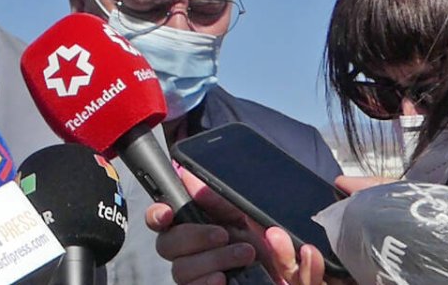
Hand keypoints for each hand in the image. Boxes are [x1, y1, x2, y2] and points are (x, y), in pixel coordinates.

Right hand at [145, 168, 352, 284]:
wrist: (291, 276)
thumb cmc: (268, 246)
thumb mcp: (246, 215)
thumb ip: (217, 198)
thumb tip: (186, 173)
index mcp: (195, 227)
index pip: (160, 220)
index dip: (156, 214)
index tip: (167, 213)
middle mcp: (190, 252)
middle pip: (166, 245)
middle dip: (195, 237)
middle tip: (224, 234)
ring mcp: (196, 276)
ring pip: (180, 271)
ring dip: (214, 259)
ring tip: (245, 255)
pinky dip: (208, 283)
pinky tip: (225, 279)